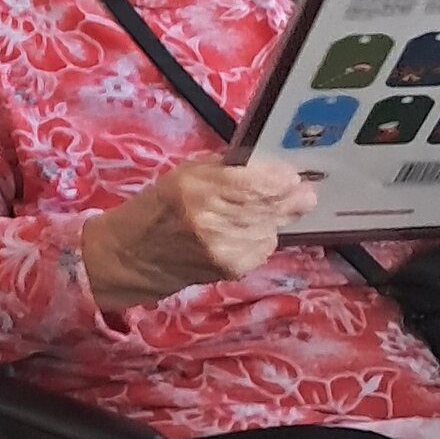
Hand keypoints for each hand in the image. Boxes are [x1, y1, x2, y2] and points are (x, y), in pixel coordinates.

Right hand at [81, 161, 316, 311]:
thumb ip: (227, 168)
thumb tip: (270, 168)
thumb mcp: (185, 174)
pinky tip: (254, 230)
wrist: (132, 257)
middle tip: (307, 191)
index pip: (255, 183)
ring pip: (271, 228)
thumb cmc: (159, 206)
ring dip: (278, 218)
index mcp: (198, 188)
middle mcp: (213, 220)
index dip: (282, 179)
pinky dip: (265, 237)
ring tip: (279, 208)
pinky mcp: (231, 270)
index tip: (294, 174)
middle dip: (293, 198)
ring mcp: (224, 249)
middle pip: (269, 206)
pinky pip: (263, 248)